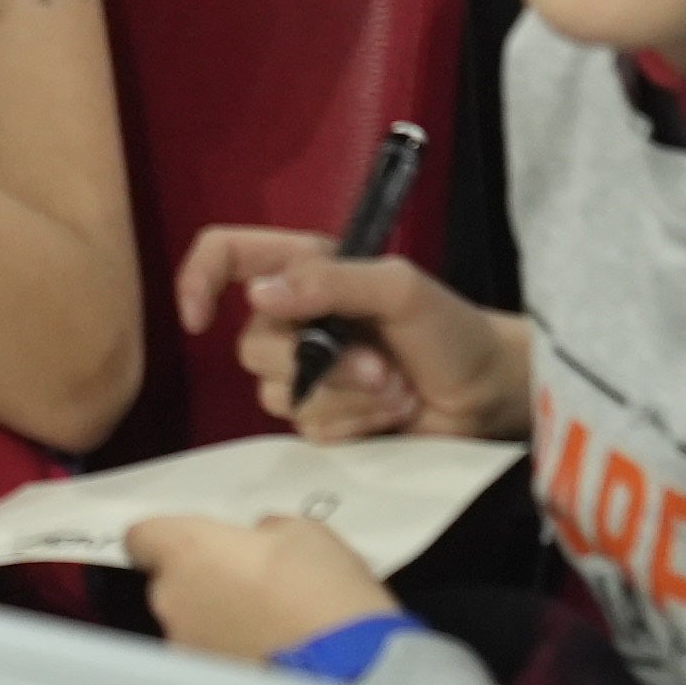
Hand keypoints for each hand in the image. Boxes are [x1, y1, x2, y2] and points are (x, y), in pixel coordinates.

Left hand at [131, 509, 409, 660]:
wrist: (352, 676)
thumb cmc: (326, 592)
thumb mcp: (306, 535)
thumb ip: (266, 532)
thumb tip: (258, 540)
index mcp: (187, 551)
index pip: (142, 536)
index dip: (170, 540)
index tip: (201, 547)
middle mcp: (170, 602)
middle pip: (170, 587)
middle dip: (203, 587)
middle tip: (253, 593)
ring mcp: (183, 653)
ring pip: (191, 630)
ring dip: (218, 629)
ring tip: (268, 636)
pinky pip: (210, 667)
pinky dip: (231, 663)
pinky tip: (270, 665)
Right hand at [172, 216, 531, 438]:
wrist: (488, 394)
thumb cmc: (450, 326)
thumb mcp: (398, 288)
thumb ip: (330, 282)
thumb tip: (256, 296)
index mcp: (304, 268)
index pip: (224, 255)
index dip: (197, 279)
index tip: (199, 317)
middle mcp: (295, 318)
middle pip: (251, 343)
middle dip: (320, 363)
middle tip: (380, 367)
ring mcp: (307, 373)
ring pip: (277, 393)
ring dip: (344, 396)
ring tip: (396, 391)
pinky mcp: (325, 419)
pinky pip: (308, 429)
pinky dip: (353, 423)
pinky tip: (391, 414)